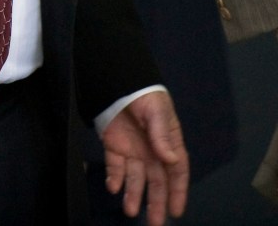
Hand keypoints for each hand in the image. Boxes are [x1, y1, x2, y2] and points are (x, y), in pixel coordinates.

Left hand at [101, 90, 188, 225]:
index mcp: (168, 143)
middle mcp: (151, 151)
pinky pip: (114, 166)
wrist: (117, 79)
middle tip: (155, 223)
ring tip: (130, 210)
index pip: (176, 172)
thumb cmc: (144, 94)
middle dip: (156, 203)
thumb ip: (162, 135)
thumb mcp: (157, 112)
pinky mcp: (113, 145)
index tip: (176, 211)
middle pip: (156, 181)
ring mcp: (132, 149)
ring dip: (133, 194)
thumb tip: (171, 160)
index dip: (177, 192)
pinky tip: (113, 187)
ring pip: (135, 178)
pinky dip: (114, 177)